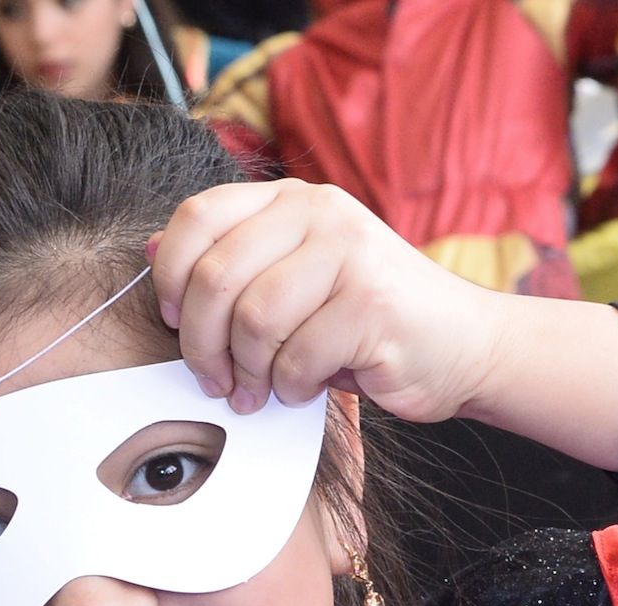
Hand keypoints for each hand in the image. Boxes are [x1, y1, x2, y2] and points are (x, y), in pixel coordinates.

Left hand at [146, 179, 507, 426]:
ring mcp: (351, 254)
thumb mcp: (295, 278)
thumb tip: (152, 250)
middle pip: (216, 278)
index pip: (198, 217)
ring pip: (254, 322)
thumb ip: (234, 260)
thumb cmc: (368, 320)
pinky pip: (297, 358)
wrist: (465, 345)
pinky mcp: (373, 304)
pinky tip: (306, 389)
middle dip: (202, 345)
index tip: (177, 322)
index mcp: (293, 201)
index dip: (172, 277)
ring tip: (261, 392)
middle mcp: (321, 214)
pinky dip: (292, 388)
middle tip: (215, 381)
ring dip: (248, 373)